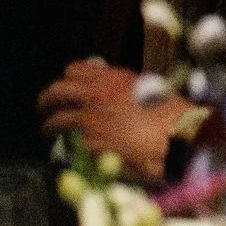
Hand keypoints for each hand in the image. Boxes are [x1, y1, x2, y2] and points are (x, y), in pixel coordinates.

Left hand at [38, 61, 187, 183]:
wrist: (178, 139)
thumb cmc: (173, 116)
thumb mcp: (149, 89)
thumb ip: (123, 89)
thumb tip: (110, 95)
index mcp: (112, 78)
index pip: (73, 71)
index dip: (67, 82)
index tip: (66, 92)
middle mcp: (95, 95)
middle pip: (54, 93)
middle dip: (47, 103)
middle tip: (47, 112)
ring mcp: (88, 120)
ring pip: (53, 122)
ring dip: (52, 129)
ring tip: (54, 136)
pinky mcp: (87, 144)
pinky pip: (66, 146)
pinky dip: (67, 150)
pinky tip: (72, 154)